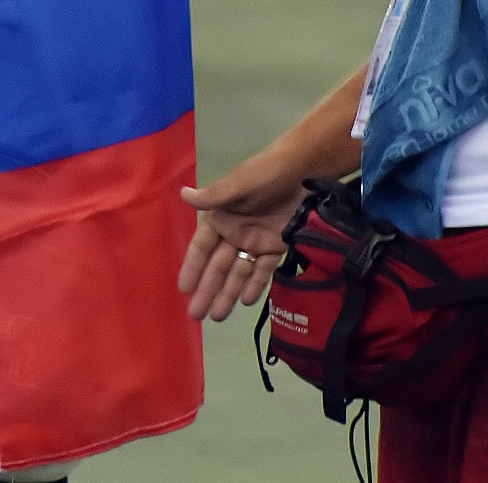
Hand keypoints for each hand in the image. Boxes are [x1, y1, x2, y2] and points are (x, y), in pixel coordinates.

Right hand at [177, 152, 304, 320]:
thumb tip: (183, 194)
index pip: (202, 247)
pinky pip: (263, 269)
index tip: (184, 289)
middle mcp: (235, 232)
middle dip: (208, 290)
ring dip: (229, 293)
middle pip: (219, 266)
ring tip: (218, 316)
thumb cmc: (266, 173)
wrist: (304, 170)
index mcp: (222, 217)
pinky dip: (256, 284)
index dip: (193, 267)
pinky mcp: (277, 246)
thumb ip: (214, 196)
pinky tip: (248, 301)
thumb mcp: (240, 184)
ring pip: (239, 272)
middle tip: (197, 315)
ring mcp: (256, 241)